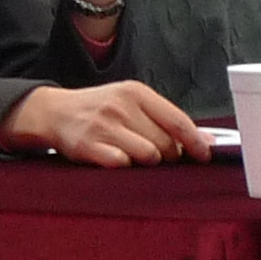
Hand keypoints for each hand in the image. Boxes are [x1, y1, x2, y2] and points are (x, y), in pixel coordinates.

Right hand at [0, 80, 208, 168]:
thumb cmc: (101, 110)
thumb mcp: (131, 102)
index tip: (205, 155)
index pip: (178, 121)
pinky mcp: (89, 146)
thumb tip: (205, 141)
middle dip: (169, 155)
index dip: (196, 142)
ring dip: (149, 163)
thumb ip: (165, 119)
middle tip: (161, 156)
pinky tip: (119, 160)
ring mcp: (104, 126)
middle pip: (166, 143)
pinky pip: (123, 165)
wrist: (55, 112)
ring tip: (138, 157)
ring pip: (148, 156)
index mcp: (136, 92)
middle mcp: (121, 106)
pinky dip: (126, 167)